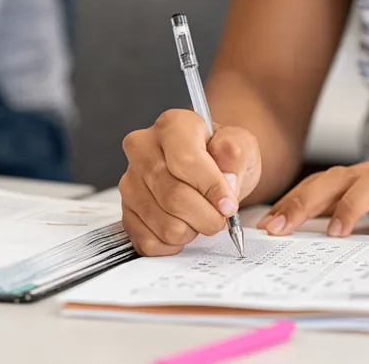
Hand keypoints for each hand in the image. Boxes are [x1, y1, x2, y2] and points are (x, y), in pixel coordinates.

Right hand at [119, 109, 261, 255]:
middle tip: (221, 217)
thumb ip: (236, 157)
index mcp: (172, 125)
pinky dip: (174, 243)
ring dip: (192, 230)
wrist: (210, 171)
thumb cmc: (222, 157)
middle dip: (207, 216)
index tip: (229, 205)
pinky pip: (150, 241)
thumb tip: (226, 181)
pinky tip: (184, 226)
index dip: (211, 189)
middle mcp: (143, 149)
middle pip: (174, 197)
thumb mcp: (241, 146)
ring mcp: (130, 182)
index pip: (185, 161)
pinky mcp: (126, 211)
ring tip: (200, 216)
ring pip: (164, 224)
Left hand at [257, 159, 368, 238]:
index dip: (291, 202)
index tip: (266, 226)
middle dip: (304, 202)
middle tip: (281, 227)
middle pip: (336, 179)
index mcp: (363, 178)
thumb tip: (306, 235)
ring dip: (351, 205)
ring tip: (335, 232)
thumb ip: (351, 215)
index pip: (319, 185)